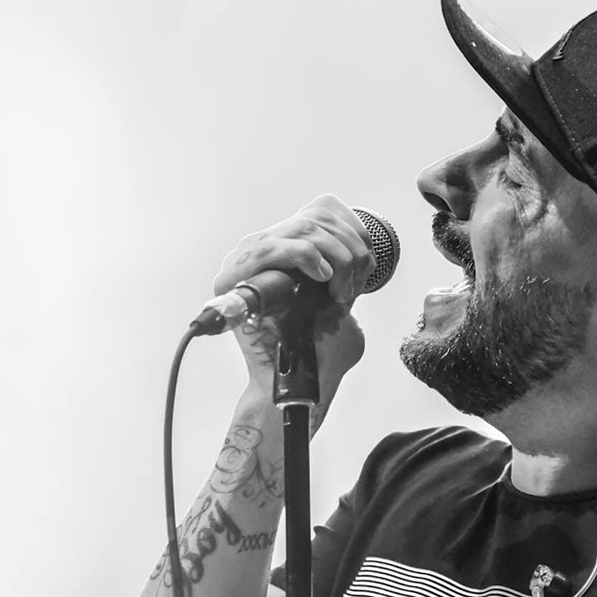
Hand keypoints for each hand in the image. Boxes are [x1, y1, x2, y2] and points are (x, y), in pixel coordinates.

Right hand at [213, 196, 371, 389]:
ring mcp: (243, 263)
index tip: (364, 268)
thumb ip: (348, 277)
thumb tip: (363, 257)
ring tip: (339, 292)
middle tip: (352, 288)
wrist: (300, 386)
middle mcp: (263, 252)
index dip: (353, 230)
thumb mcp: (343, 304)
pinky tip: (322, 278)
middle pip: (316, 216)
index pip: (322, 209)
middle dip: (349, 250)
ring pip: (301, 228)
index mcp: (289, 254)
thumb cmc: (321, 354)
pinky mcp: (231, 280)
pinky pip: (271, 247)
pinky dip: (306, 256)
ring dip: (335, 258)